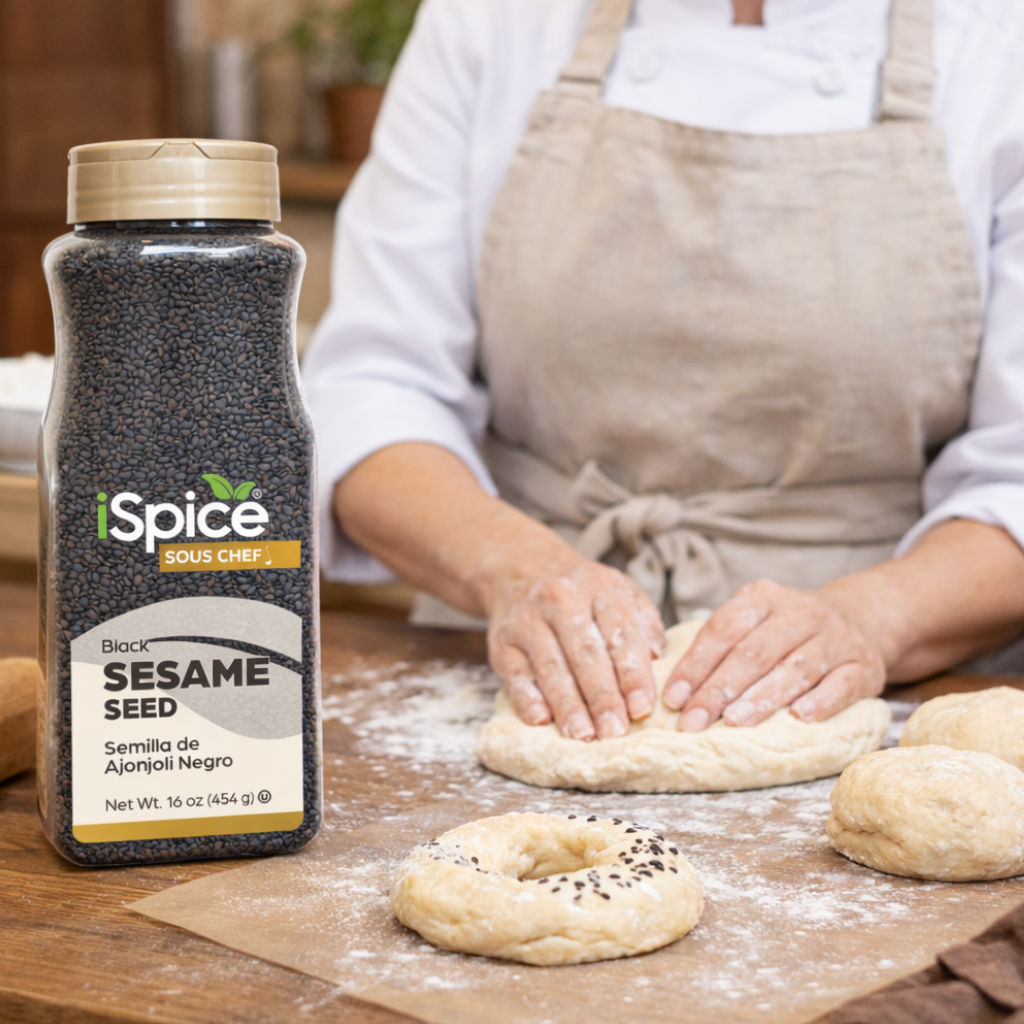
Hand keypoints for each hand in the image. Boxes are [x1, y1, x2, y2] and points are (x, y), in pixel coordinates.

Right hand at [483, 553, 663, 740]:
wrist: (522, 571)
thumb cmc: (583, 594)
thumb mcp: (619, 592)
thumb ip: (644, 624)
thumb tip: (658, 660)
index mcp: (599, 587)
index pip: (620, 633)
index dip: (632, 674)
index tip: (642, 708)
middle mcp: (561, 599)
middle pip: (585, 654)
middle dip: (602, 697)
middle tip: (615, 731)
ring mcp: (528, 621)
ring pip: (551, 668)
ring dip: (569, 706)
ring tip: (584, 735)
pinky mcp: (503, 643)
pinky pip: (516, 674)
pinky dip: (528, 699)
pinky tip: (541, 720)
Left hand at [662, 580, 886, 730]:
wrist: (859, 620)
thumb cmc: (787, 632)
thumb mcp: (754, 623)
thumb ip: (719, 647)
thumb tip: (676, 692)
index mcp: (762, 598)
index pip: (722, 631)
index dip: (696, 665)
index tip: (674, 698)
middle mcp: (799, 613)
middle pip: (753, 654)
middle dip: (718, 691)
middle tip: (694, 722)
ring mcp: (835, 639)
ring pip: (794, 669)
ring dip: (761, 698)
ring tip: (733, 722)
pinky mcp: (863, 666)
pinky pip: (840, 685)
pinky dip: (820, 702)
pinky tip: (799, 718)